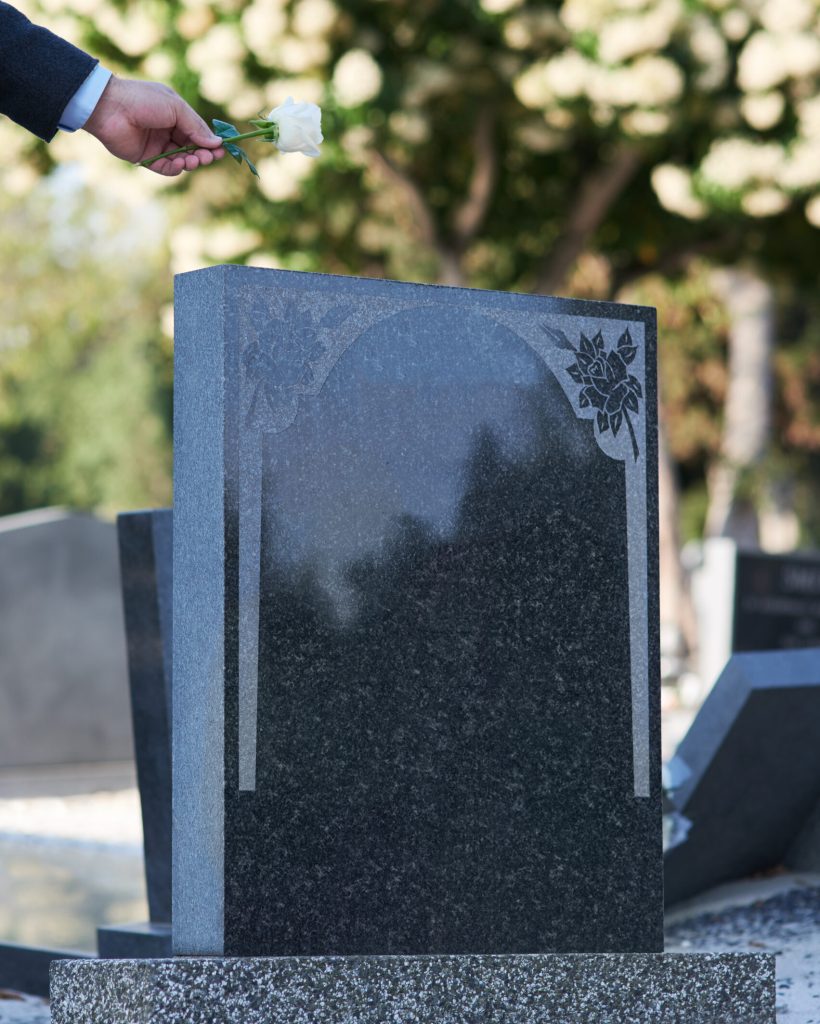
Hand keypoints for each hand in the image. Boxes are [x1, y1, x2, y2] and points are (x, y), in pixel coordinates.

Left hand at [84, 75, 224, 175]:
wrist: (110, 108)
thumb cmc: (143, 100)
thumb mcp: (176, 108)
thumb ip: (196, 127)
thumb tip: (217, 143)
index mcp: (174, 115)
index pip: (197, 132)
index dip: (209, 142)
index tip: (221, 149)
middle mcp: (166, 131)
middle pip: (191, 148)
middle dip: (202, 153)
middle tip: (209, 157)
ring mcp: (157, 145)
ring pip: (181, 159)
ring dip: (191, 162)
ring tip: (194, 160)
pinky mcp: (146, 158)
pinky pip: (166, 168)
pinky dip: (176, 168)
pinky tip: (180, 164)